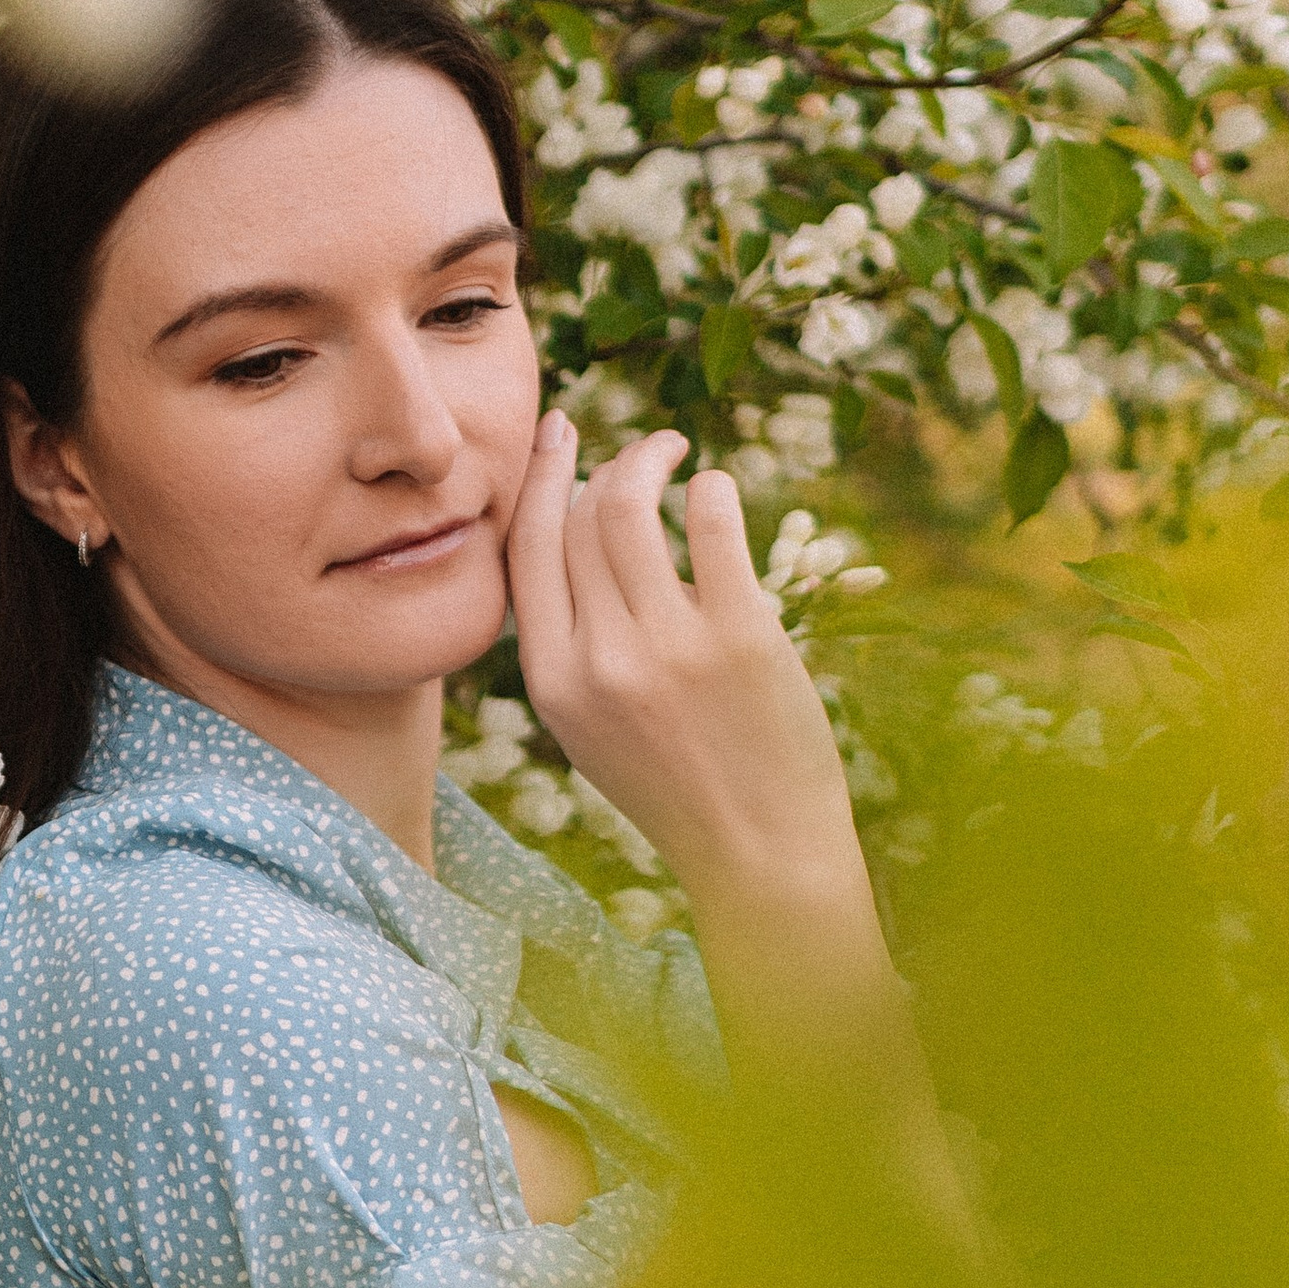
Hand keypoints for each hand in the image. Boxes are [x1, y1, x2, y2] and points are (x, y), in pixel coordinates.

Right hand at [505, 412, 861, 915]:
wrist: (761, 852)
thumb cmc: (680, 786)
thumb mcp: (591, 730)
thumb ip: (572, 649)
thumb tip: (577, 537)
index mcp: (553, 685)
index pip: (527, 552)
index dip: (541, 482)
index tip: (560, 436)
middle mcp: (600, 661)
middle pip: (578, 521)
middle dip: (605, 466)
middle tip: (640, 452)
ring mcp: (669, 648)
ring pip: (630, 506)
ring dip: (651, 459)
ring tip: (674, 452)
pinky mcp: (742, 638)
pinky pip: (711, 522)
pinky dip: (711, 488)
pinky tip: (717, 490)